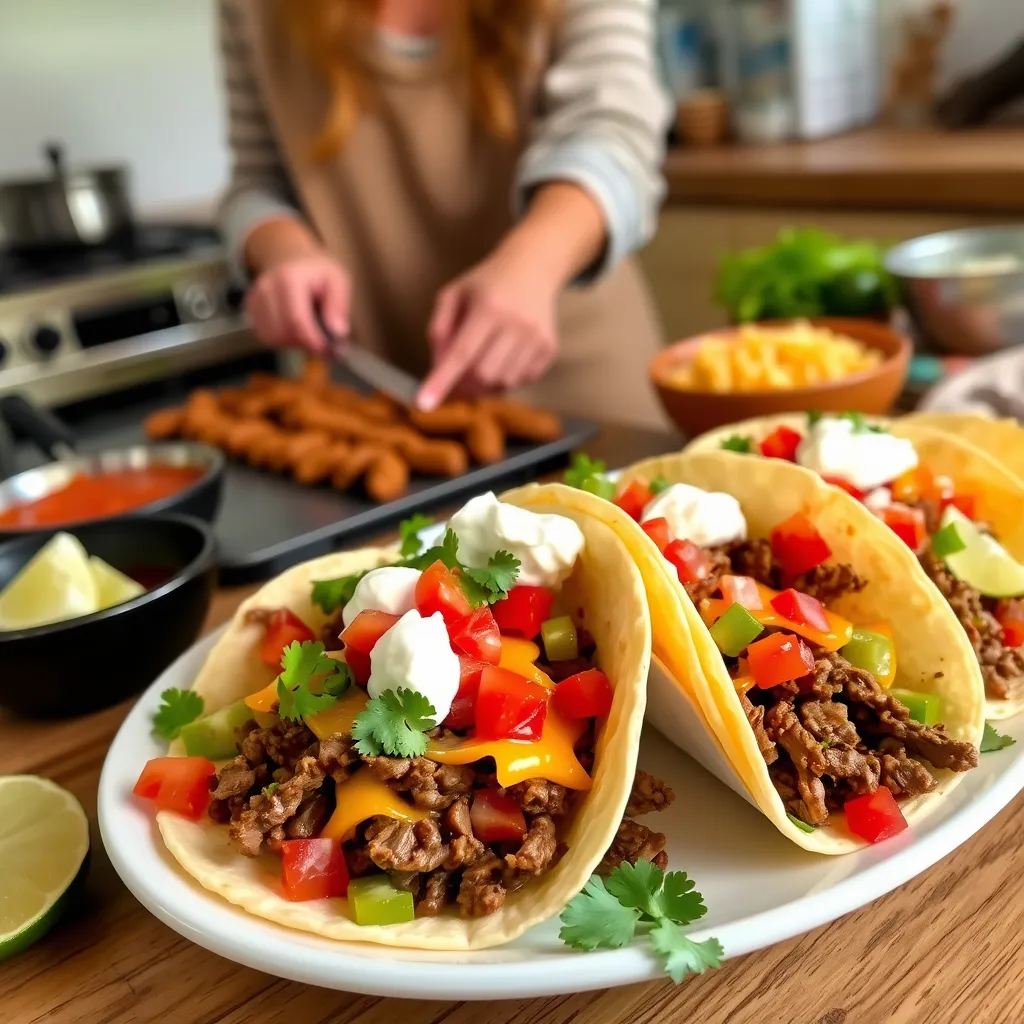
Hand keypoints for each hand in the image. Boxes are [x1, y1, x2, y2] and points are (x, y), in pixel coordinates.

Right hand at [245, 252, 350, 355]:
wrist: (289, 257)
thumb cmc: (316, 271)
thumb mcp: (338, 280)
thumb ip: (338, 306)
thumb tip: (338, 333)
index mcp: (289, 279)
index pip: (296, 321)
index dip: (313, 341)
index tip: (329, 351)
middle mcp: (266, 289)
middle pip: (283, 333)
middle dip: (305, 344)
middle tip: (323, 344)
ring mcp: (255, 299)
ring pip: (272, 338)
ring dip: (294, 343)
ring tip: (309, 332)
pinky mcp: (250, 309)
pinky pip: (265, 336)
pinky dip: (282, 340)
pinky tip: (294, 328)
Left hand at [417, 249, 558, 410]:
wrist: (532, 268)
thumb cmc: (486, 283)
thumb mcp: (453, 294)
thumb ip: (439, 329)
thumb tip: (437, 367)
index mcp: (489, 307)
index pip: (462, 353)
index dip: (442, 381)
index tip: (425, 404)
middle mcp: (517, 323)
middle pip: (483, 374)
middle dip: (464, 385)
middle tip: (454, 382)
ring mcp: (537, 337)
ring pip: (504, 382)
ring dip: (485, 383)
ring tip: (479, 364)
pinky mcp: (549, 348)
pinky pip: (522, 380)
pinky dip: (505, 379)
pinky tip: (501, 359)